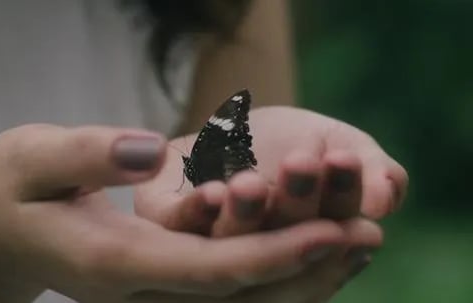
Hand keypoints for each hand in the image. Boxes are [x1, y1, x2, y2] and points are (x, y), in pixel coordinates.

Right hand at [0, 124, 372, 302]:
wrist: (2, 235)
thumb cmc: (16, 192)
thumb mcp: (34, 159)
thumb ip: (88, 156)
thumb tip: (150, 153)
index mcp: (117, 264)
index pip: (209, 269)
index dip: (272, 252)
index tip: (330, 227)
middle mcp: (145, 290)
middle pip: (240, 292)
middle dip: (306, 267)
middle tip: (368, 232)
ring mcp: (157, 293)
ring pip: (243, 298)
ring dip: (303, 275)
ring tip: (358, 239)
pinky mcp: (164, 282)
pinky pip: (233, 286)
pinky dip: (278, 270)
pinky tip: (316, 245)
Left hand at [135, 106, 407, 301]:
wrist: (229, 126)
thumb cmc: (290, 142)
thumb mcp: (337, 143)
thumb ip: (368, 166)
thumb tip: (385, 199)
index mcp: (312, 236)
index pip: (335, 224)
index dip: (342, 194)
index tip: (346, 159)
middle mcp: (266, 248)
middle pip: (285, 237)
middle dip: (297, 200)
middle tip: (306, 162)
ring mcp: (216, 242)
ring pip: (233, 243)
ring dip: (245, 216)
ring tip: (251, 185)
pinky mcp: (169, 225)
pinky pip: (180, 229)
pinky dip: (195, 214)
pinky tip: (211, 194)